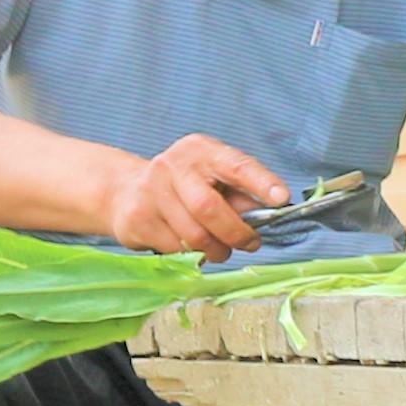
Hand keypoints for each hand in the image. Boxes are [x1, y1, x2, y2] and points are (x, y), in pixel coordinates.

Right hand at [103, 135, 286, 257]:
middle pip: (209, 208)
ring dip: (216, 249)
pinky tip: (190, 245)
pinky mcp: (137, 218)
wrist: (124, 191)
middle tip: (251, 243)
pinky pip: (176, 249)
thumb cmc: (185, 187)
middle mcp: (172, 166)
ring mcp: (150, 191)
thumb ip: (242, 195)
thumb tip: (270, 214)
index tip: (282, 198)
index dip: (260, 182)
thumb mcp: (215, 180)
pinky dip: (191, 254)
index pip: (235, 165)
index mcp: (200, 150)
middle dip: (236, 233)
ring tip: (221, 249)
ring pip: (194, 236)